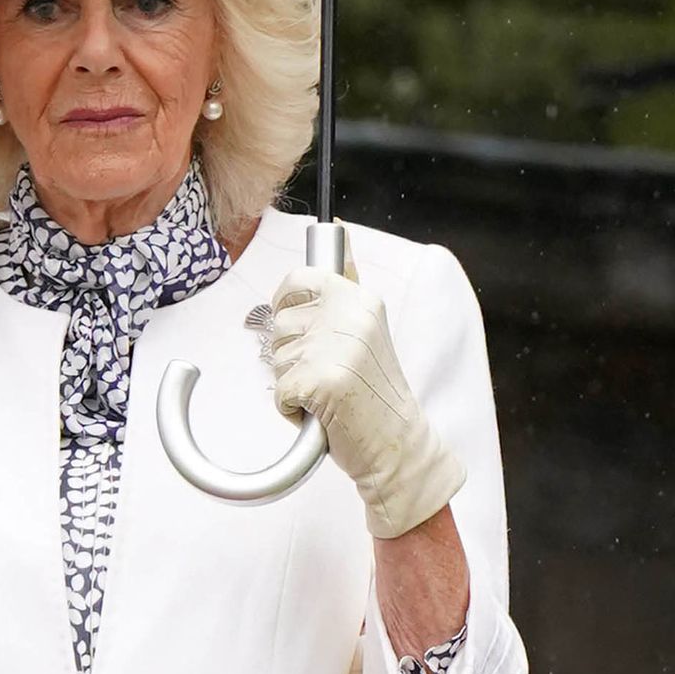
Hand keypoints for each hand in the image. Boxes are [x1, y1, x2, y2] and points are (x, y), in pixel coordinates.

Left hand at [260, 263, 464, 539]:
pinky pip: (278, 391)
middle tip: (325, 373)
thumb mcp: (365, 331)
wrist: (397, 445)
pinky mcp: (320, 380)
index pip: (300, 278)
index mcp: (361, 300)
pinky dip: (290, 409)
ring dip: (292, 383)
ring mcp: (335, 346)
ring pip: (277, 358)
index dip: (287, 302)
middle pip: (279, 322)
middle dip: (290, 352)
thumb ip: (345, 288)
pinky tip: (322, 414)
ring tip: (328, 394)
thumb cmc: (374, 395)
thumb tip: (335, 227)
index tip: (298, 323)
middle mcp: (350, 315)